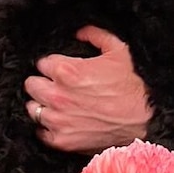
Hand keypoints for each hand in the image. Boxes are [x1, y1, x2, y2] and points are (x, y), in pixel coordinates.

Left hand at [24, 25, 150, 153]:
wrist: (142, 120)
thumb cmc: (130, 87)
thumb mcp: (118, 51)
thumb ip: (95, 35)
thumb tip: (80, 32)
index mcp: (66, 71)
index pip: (41, 63)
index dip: (52, 65)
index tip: (60, 70)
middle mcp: (57, 95)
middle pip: (31, 85)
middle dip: (42, 83)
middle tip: (56, 86)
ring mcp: (57, 119)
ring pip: (32, 108)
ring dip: (43, 105)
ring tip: (57, 104)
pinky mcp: (61, 140)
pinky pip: (40, 131)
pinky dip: (48, 127)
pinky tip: (60, 121)